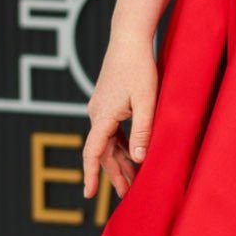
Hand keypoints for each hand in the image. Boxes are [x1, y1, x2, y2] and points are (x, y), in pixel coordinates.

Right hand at [83, 28, 159, 199]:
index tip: (88, 195)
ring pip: (107, 143)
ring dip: (119, 161)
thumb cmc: (140, 67)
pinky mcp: (107, 104)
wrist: (129, 39)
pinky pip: (111, 132)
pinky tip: (132, 157)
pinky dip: (121, 146)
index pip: (93, 153)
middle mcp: (96, 113)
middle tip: (126, 195)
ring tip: (132, 181)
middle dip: (114, 174)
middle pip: (102, 152)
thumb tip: (139, 160)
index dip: (91, 176)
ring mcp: (100, 108)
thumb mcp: (146, 102)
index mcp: (103, 115)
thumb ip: (143, 131)